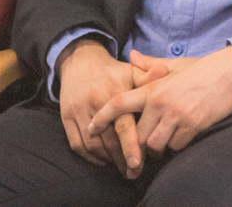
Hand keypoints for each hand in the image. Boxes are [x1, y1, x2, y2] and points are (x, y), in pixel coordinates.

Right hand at [57, 40, 165, 177]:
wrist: (79, 59)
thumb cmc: (112, 70)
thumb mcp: (131, 70)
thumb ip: (148, 77)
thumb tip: (165, 72)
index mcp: (113, 94)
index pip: (123, 126)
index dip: (131, 146)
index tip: (137, 164)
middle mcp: (94, 104)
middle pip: (109, 141)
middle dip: (122, 161)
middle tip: (134, 172)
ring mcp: (78, 112)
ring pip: (93, 146)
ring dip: (108, 160)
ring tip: (121, 166)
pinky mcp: (66, 117)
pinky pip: (77, 145)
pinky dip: (90, 157)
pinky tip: (103, 160)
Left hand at [89, 47, 231, 160]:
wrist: (230, 72)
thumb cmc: (200, 69)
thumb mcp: (173, 65)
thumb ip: (150, 65)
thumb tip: (132, 55)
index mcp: (153, 88)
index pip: (119, 103)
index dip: (102, 117)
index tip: (92, 128)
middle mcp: (161, 103)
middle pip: (137, 135)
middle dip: (138, 144)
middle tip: (141, 148)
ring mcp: (177, 115)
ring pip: (155, 145)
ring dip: (158, 148)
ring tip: (163, 142)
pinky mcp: (193, 126)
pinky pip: (176, 146)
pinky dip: (177, 146)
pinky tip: (181, 138)